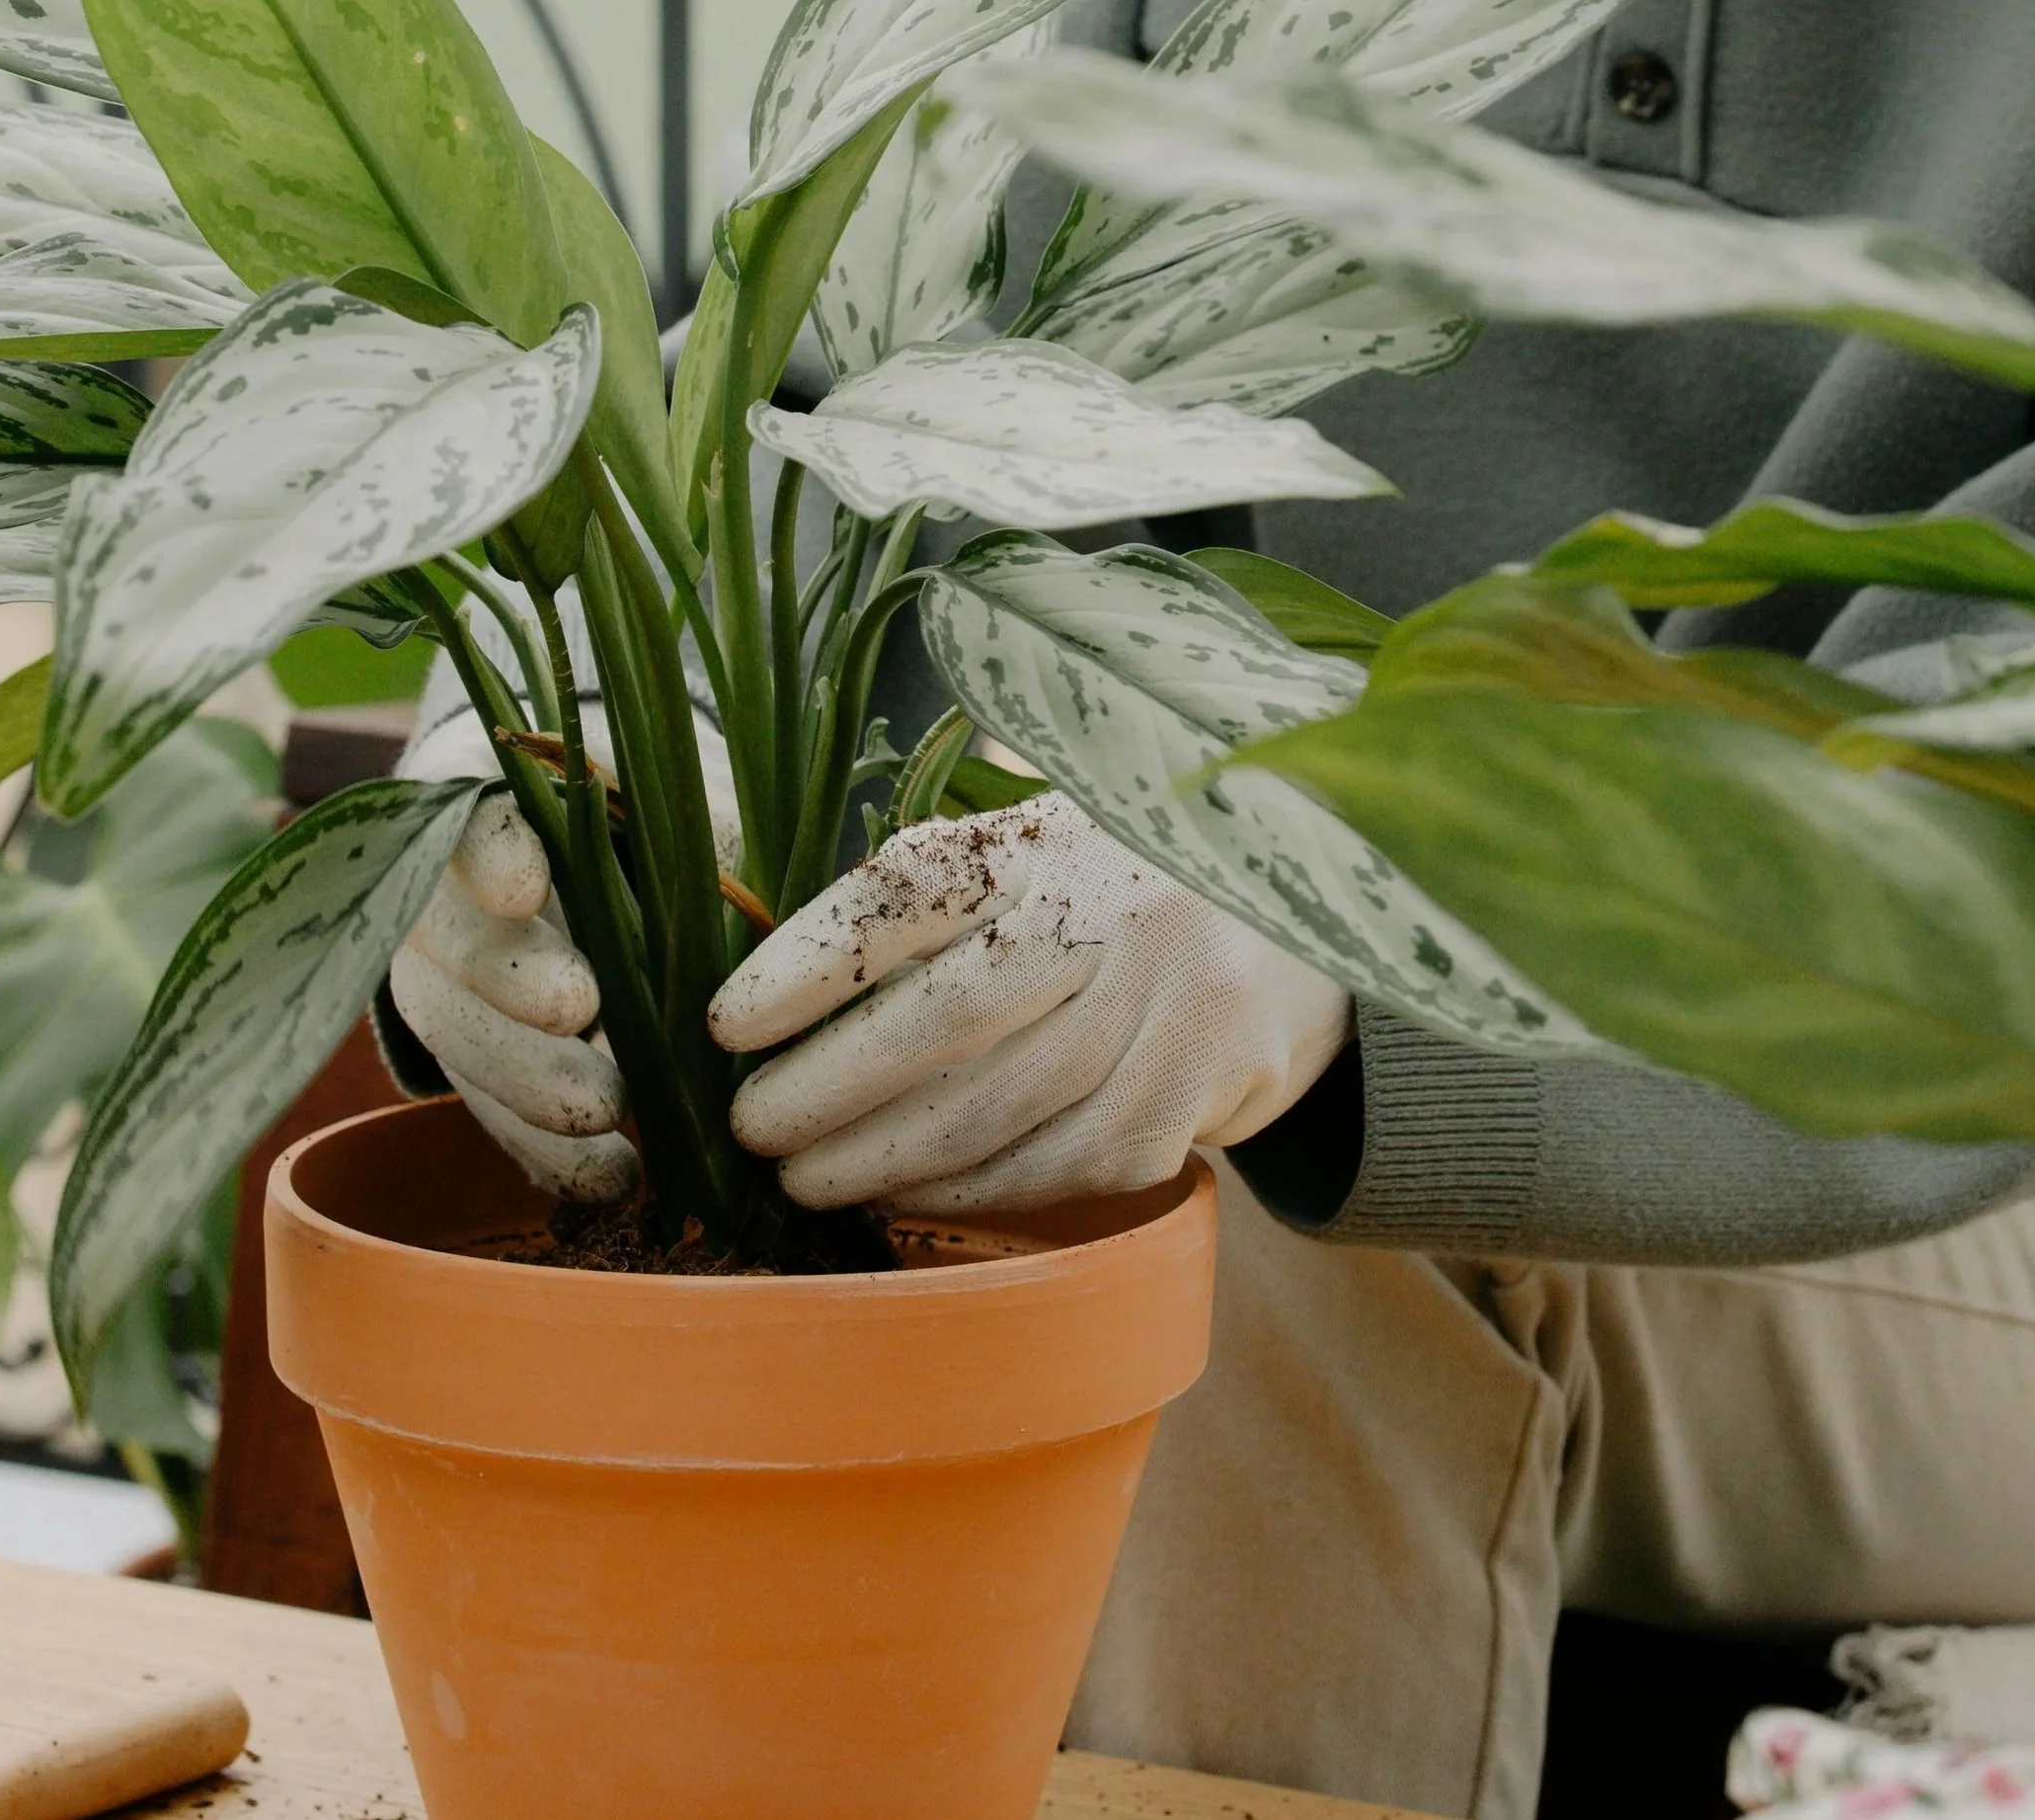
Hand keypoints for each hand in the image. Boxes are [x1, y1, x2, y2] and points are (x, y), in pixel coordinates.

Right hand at [391, 698, 744, 1203]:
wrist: (598, 868)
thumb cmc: (647, 815)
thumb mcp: (684, 805)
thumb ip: (703, 839)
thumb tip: (754, 921)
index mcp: (480, 801)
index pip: (463, 816)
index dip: (486, 851)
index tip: (527, 887)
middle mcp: (434, 896)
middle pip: (446, 939)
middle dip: (507, 980)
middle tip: (577, 1012)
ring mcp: (439, 987)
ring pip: (455, 1037)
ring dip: (525, 1086)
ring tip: (605, 1120)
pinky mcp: (470, 1066)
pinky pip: (489, 1112)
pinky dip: (542, 1150)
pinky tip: (605, 1178)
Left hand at [706, 792, 1354, 1212]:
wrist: (1309, 907)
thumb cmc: (1115, 881)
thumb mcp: (1037, 845)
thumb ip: (930, 894)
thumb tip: (765, 969)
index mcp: (1046, 839)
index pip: (908, 894)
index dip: (807, 963)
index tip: (726, 1023)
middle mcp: (1112, 913)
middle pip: (948, 1017)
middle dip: (831, 1088)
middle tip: (749, 1128)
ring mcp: (1163, 1008)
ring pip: (1001, 1111)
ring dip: (886, 1161)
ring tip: (806, 1178)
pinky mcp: (1193, 1096)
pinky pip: (1063, 1166)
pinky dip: (972, 1194)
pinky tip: (909, 1197)